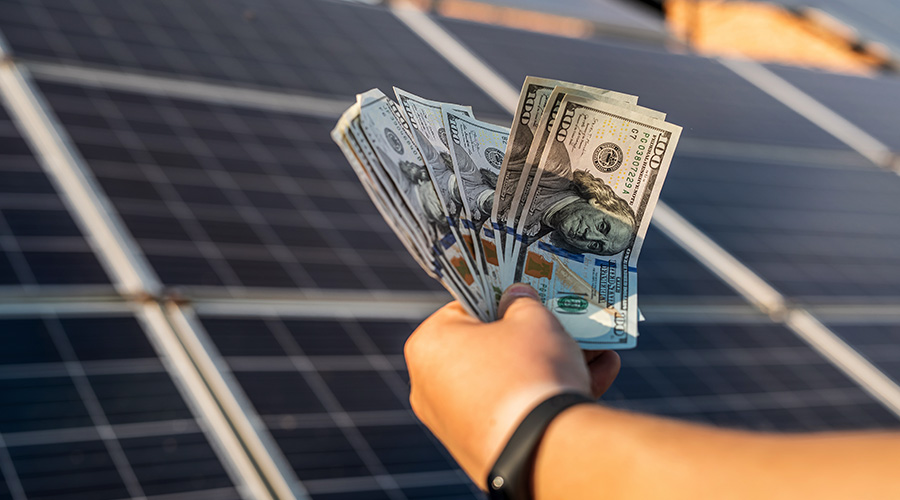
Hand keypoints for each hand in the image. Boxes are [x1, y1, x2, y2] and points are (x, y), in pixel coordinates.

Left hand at [404, 284, 620, 484]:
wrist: (542, 448)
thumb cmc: (528, 370)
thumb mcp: (532, 319)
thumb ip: (522, 301)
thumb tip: (516, 296)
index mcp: (429, 345)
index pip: (466, 308)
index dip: (502, 296)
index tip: (529, 292)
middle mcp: (433, 386)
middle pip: (493, 347)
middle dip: (536, 334)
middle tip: (565, 319)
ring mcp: (458, 422)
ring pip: (512, 380)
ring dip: (556, 362)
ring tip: (598, 348)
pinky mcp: (486, 448)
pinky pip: (520, 411)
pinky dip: (553, 395)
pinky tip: (599, 376)